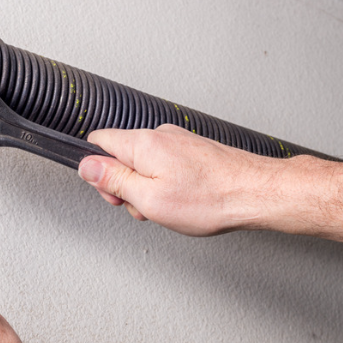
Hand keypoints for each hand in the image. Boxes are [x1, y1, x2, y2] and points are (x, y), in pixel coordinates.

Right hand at [78, 124, 342, 243]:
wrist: (255, 192)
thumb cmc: (209, 199)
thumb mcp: (148, 199)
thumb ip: (113, 180)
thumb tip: (87, 167)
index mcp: (143, 144)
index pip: (98, 142)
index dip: (97, 171)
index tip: (112, 192)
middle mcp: (160, 136)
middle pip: (121, 154)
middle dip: (124, 183)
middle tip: (142, 206)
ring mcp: (179, 141)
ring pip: (145, 162)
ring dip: (147, 186)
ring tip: (168, 207)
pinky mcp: (193, 150)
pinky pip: (165, 164)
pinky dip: (166, 182)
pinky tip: (182, 200)